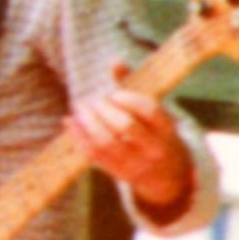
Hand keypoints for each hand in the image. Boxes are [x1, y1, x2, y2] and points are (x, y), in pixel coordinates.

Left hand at [69, 76, 191, 214]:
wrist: (167, 176)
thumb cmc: (156, 134)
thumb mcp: (155, 115)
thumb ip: (134, 89)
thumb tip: (115, 63)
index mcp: (168, 130)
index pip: (149, 110)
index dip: (128, 98)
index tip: (114, 94)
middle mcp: (155, 148)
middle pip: (126, 126)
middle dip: (104, 110)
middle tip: (92, 101)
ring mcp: (137, 163)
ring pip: (107, 142)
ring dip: (87, 122)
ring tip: (79, 108)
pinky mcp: (119, 173)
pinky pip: (95, 155)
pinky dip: (78, 136)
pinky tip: (70, 122)